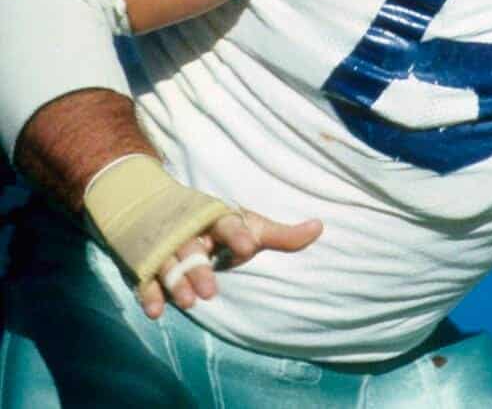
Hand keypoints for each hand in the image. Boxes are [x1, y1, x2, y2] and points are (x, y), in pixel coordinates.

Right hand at [138, 207, 321, 318]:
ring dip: (177, 284)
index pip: (227, 222)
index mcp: (215, 217)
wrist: (155, 205)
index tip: (249, 246)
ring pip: (169, 265)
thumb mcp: (248, 225)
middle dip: (201, 269)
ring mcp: (165, 248)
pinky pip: (146, 279)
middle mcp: (189, 231)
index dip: (238, 233)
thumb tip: (320, 227)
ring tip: (190, 303)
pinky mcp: (146, 264)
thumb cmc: (215, 223)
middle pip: (193, 248)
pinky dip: (150, 295)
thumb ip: (281, 234)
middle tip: (212, 292)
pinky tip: (156, 312)